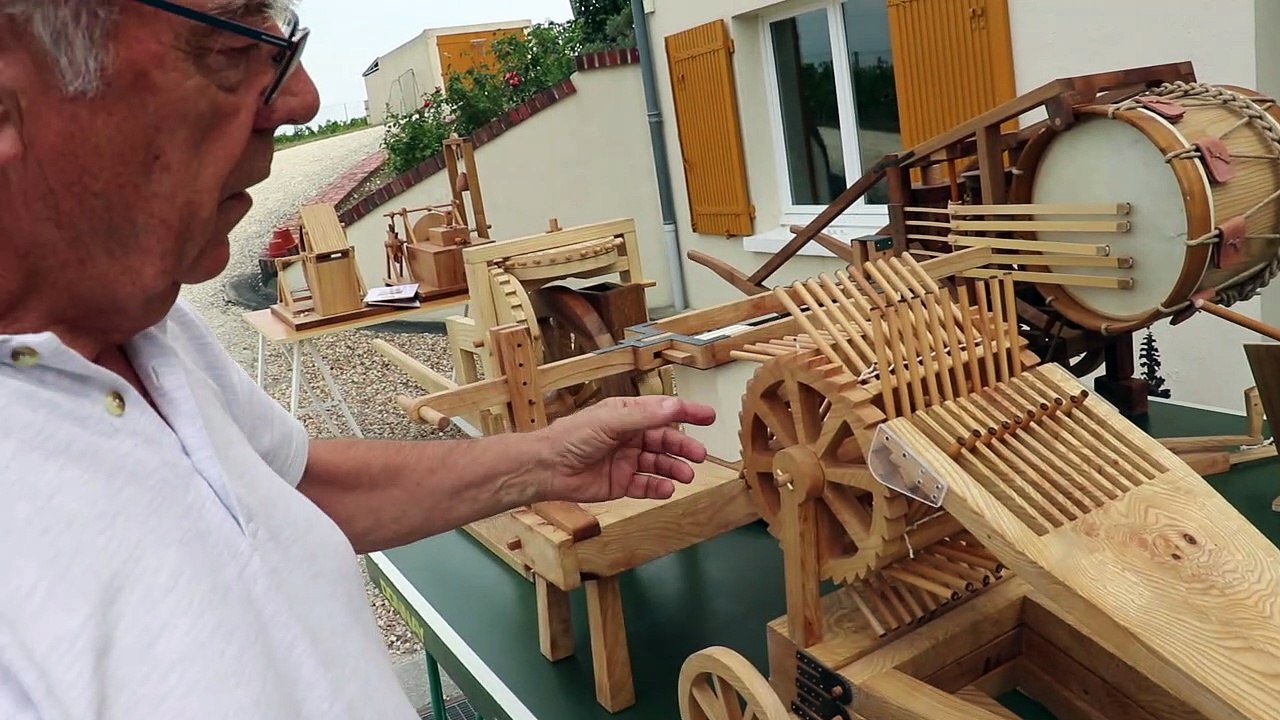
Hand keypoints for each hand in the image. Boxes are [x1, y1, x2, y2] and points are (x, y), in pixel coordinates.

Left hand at [536, 395, 716, 502]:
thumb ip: (644, 416)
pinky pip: (645, 485)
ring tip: (687, 476)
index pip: (663, 411)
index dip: (687, 412)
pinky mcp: (620, 483)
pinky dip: (658, 487)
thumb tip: (675, 407)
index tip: (709, 416)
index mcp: (627, 415)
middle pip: (665, 440)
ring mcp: (626, 461)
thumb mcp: (611, 421)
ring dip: (674, 468)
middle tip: (700, 454)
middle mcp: (629, 436)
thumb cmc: (573, 437)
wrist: (548, 468)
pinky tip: (667, 489)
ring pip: (658, 464)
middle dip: (683, 447)